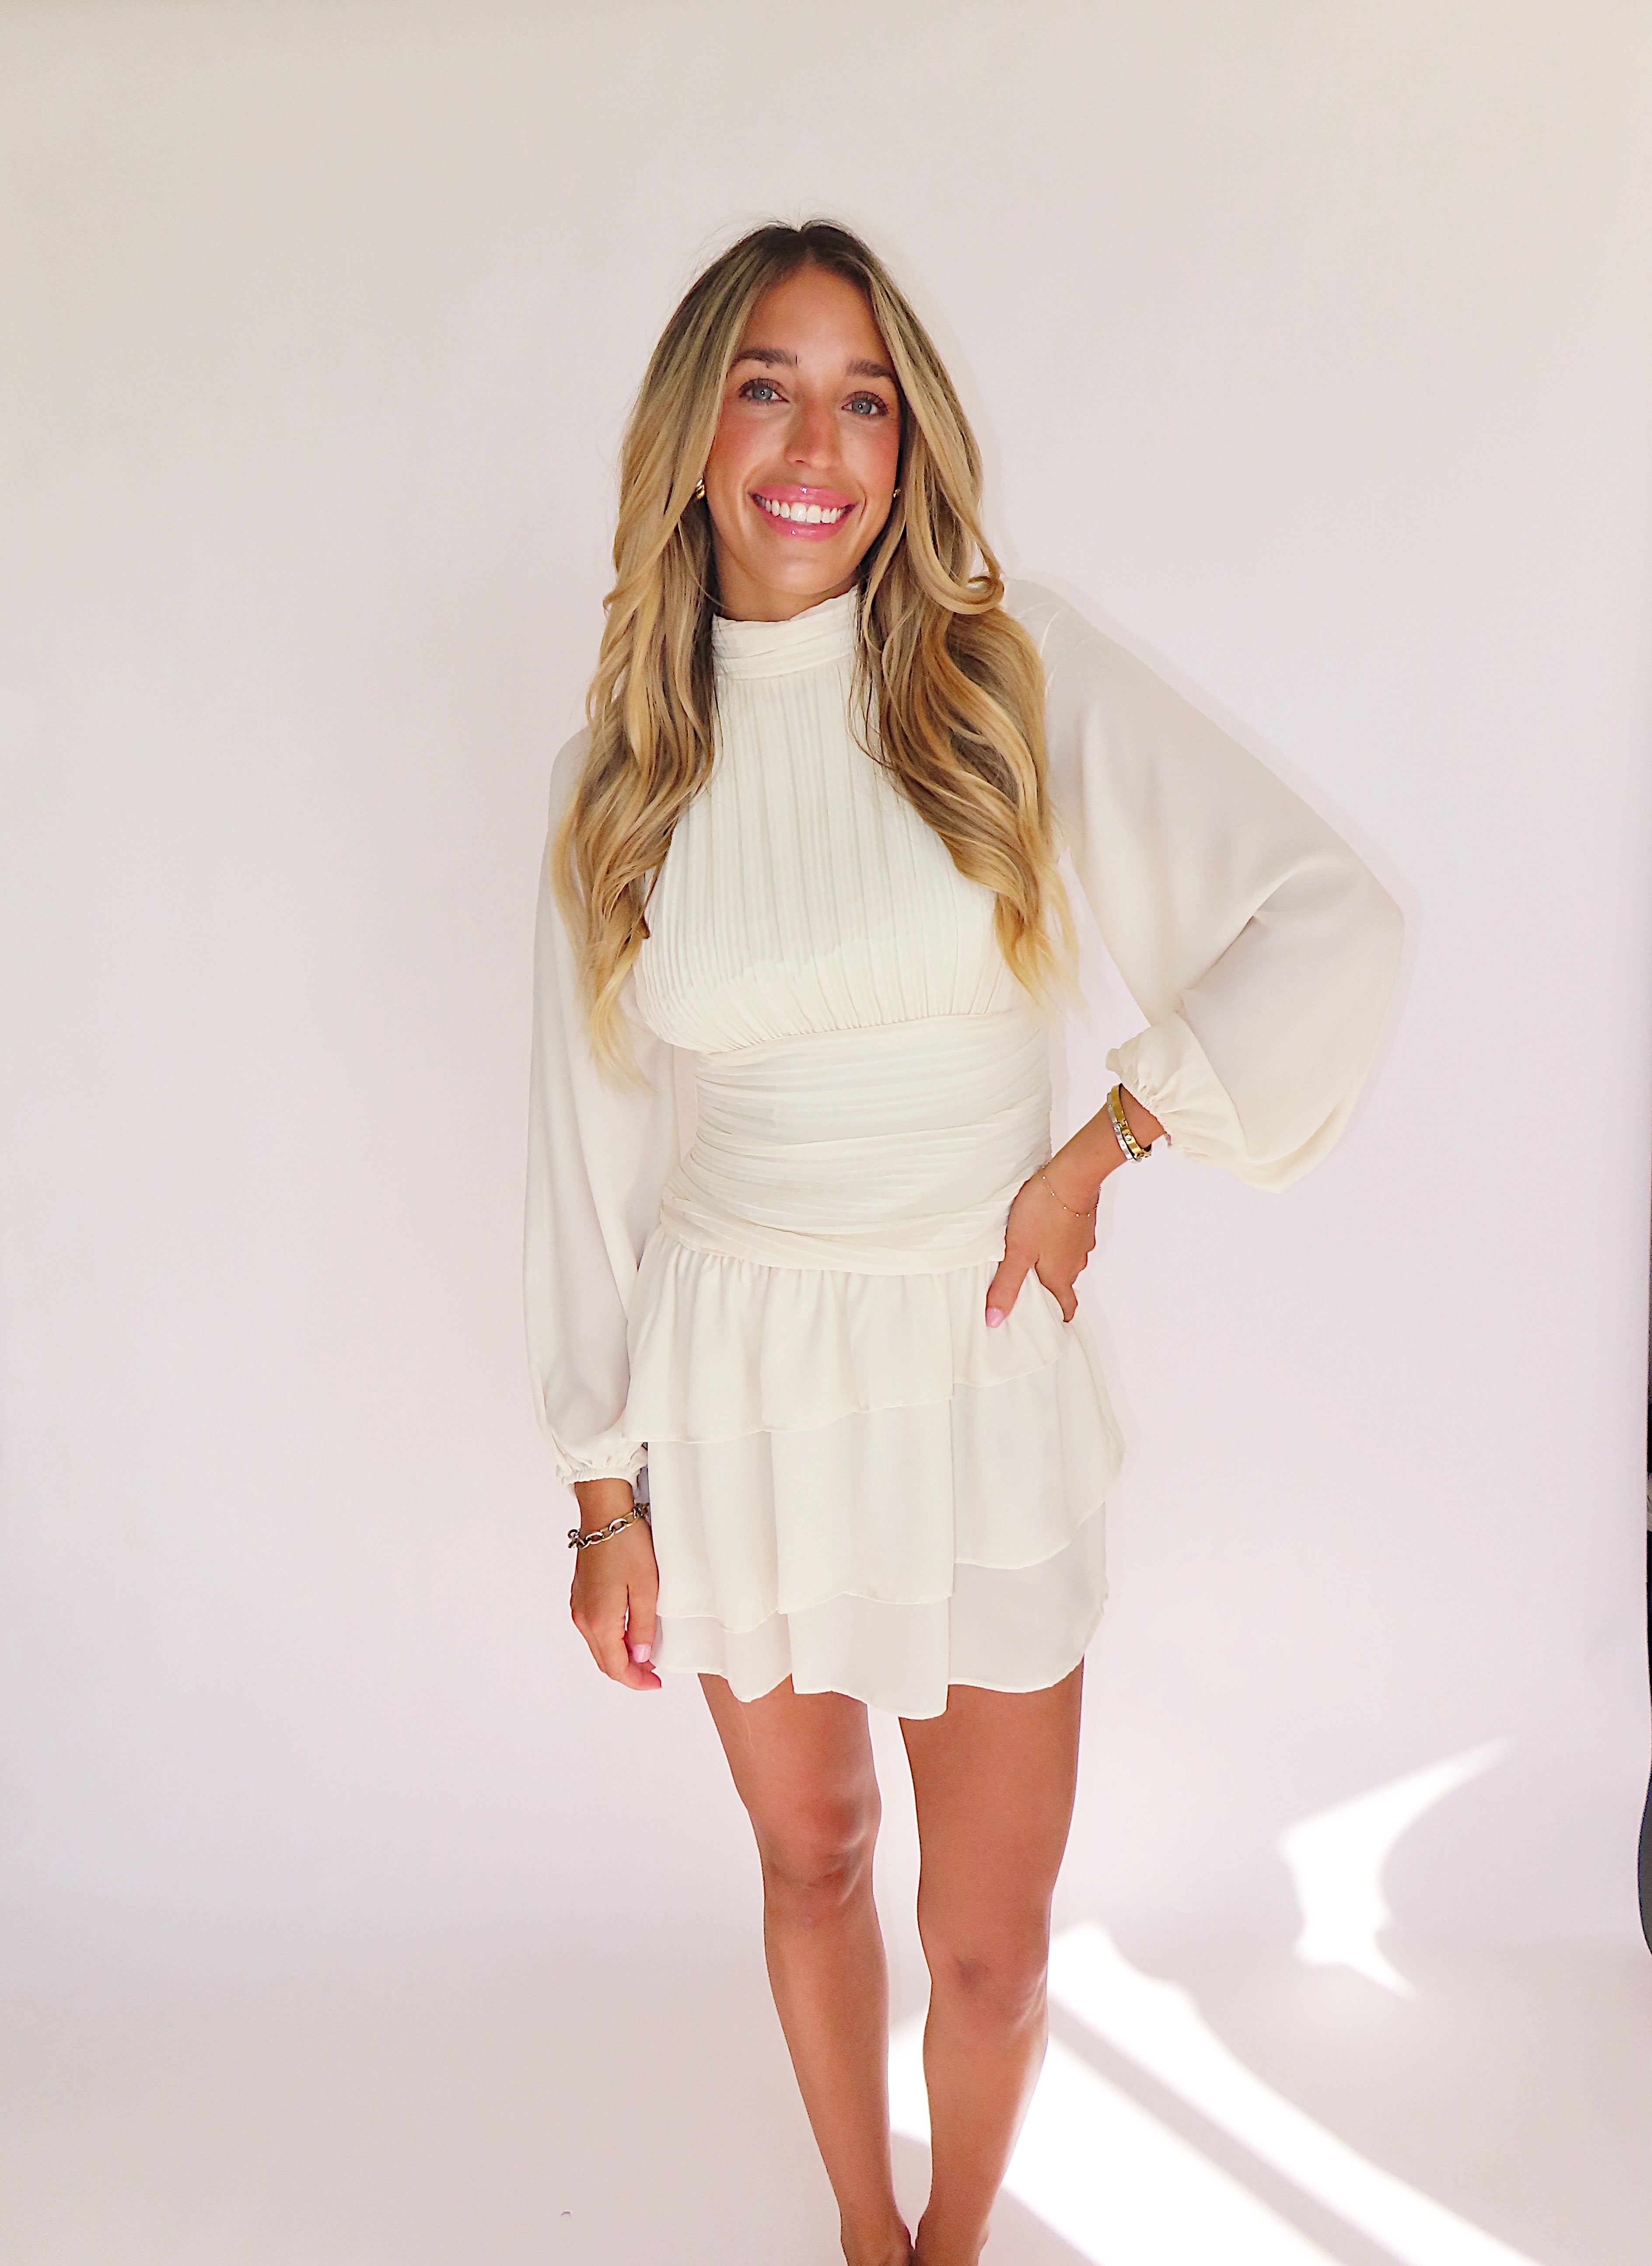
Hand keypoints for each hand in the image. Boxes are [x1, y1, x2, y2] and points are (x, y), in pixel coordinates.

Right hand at [569, 1477, 661, 1690]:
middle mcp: (583, 1619)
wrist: (604, 1514)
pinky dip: (611, 1640)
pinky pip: (594, 1630)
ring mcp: (578, 1607)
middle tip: (653, 1676)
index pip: (616, 1666)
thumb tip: (641, 1657)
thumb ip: (643, 1627)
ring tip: (645, 1656)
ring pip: (598, 1646)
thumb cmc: (626, 1545)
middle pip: (604, 1661)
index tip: (656, 1684)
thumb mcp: (646, 1588)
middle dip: (629, 1673)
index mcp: (599, 1621)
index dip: (636, 1681)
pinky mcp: (580, 1596)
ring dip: (619, 1656)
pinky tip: (629, 1634)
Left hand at [985, 1158, 1098, 1325]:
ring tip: (1028, 1255)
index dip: (1057, 1316)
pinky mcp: (1081, 1223)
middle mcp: (1075, 1263)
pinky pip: (1068, 1241)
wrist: (1071, 1175)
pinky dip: (1056, 1242)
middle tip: (1026, 1286)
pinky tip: (1041, 1231)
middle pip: (1063, 1284)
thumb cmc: (1043, 1212)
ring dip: (1050, 1263)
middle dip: (1047, 1288)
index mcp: (1060, 1276)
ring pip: (1066, 1261)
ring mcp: (1081, 1243)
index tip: (1046, 1322)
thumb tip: (995, 1320)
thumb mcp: (1017, 1251)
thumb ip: (1005, 1286)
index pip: (1066, 1307)